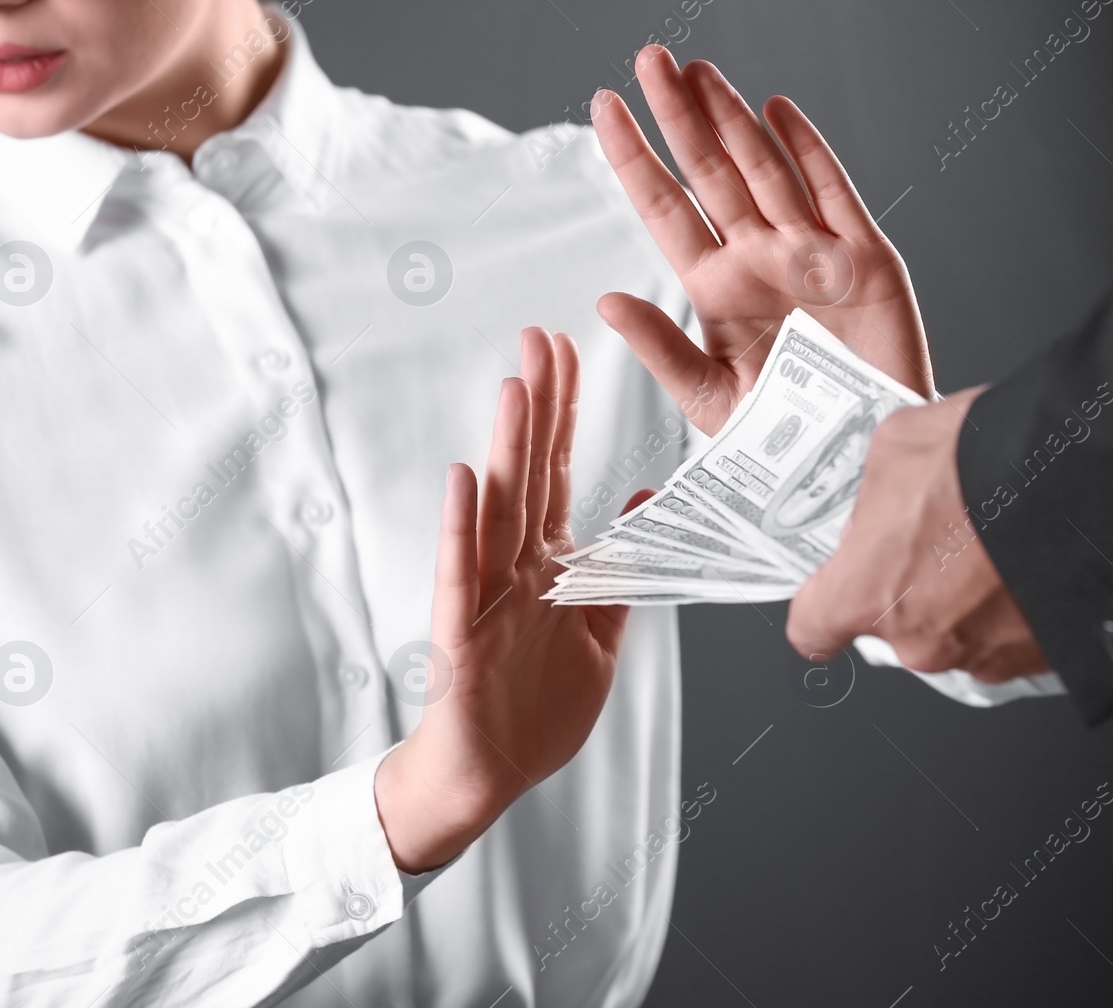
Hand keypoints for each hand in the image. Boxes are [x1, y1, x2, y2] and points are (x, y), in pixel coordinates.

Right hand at [375, 329, 644, 872]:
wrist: (487, 774)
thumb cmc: (536, 706)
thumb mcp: (599, 634)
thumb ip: (620, 571)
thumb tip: (651, 501)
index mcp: (548, 566)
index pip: (558, 474)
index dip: (565, 414)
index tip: (568, 351)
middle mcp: (515, 569)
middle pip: (530, 474)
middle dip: (539, 407)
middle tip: (541, 337)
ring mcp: (486, 598)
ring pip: (499, 512)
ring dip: (506, 450)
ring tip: (513, 388)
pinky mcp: (462, 637)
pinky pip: (463, 577)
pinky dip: (462, 530)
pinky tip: (462, 480)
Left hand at [592, 44, 933, 434]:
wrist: (862, 466)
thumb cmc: (786, 445)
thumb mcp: (712, 402)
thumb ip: (663, 350)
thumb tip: (607, 301)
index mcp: (716, 291)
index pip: (664, 209)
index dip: (633, 157)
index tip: (603, 106)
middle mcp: (759, 261)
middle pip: (710, 173)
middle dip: (678, 116)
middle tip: (647, 59)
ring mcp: (811, 254)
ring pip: (764, 168)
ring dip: (731, 117)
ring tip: (695, 71)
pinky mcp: (865, 260)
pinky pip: (833, 192)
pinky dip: (808, 150)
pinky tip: (775, 109)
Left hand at [785, 388, 1049, 683]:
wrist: (1093, 480)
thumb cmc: (991, 461)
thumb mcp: (900, 445)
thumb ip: (875, 489)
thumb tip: (884, 503)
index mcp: (866, 593)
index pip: (814, 628)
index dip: (823, 607)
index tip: (833, 590)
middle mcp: (919, 641)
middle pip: (894, 624)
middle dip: (911, 583)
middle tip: (940, 533)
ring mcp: (982, 657)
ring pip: (956, 629)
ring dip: (968, 595)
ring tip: (992, 539)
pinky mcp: (1039, 662)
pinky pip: (1012, 635)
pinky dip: (1016, 605)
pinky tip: (1027, 557)